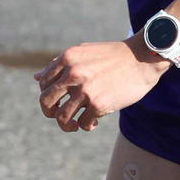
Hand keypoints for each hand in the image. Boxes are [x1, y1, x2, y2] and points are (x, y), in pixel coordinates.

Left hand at [35, 40, 168, 132]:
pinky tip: (94, 123)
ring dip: (66, 126)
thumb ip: (60, 65)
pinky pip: (83, 123)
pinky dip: (86, 126)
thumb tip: (36, 78)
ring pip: (62, 117)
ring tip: (75, 126)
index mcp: (67, 59)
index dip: (48, 95)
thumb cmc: (114, 56)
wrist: (143, 58)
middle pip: (46, 101)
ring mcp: (85, 90)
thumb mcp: (84, 53)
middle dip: (49, 112)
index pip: (43, 84)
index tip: (59, 100)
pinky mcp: (98, 104)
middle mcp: (73, 73)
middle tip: (59, 115)